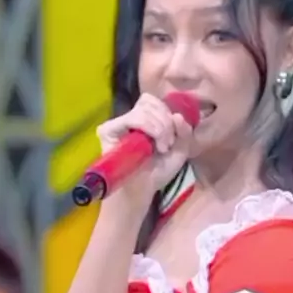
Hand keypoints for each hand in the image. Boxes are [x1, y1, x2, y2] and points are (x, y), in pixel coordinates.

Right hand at [97, 93, 193, 212]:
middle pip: (150, 102)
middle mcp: (129, 119)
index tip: (172, 139)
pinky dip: (148, 127)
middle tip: (166, 145)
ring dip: (160, 128)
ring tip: (161, 148)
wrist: (142, 191)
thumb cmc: (157, 173)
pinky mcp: (108, 130)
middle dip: (165, 123)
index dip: (167, 115)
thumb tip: (176, 115)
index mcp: (144, 119)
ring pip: (144, 109)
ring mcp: (117, 124)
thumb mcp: (180, 150)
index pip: (154, 101)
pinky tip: (150, 146)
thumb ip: (184, 131)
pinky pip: (133, 117)